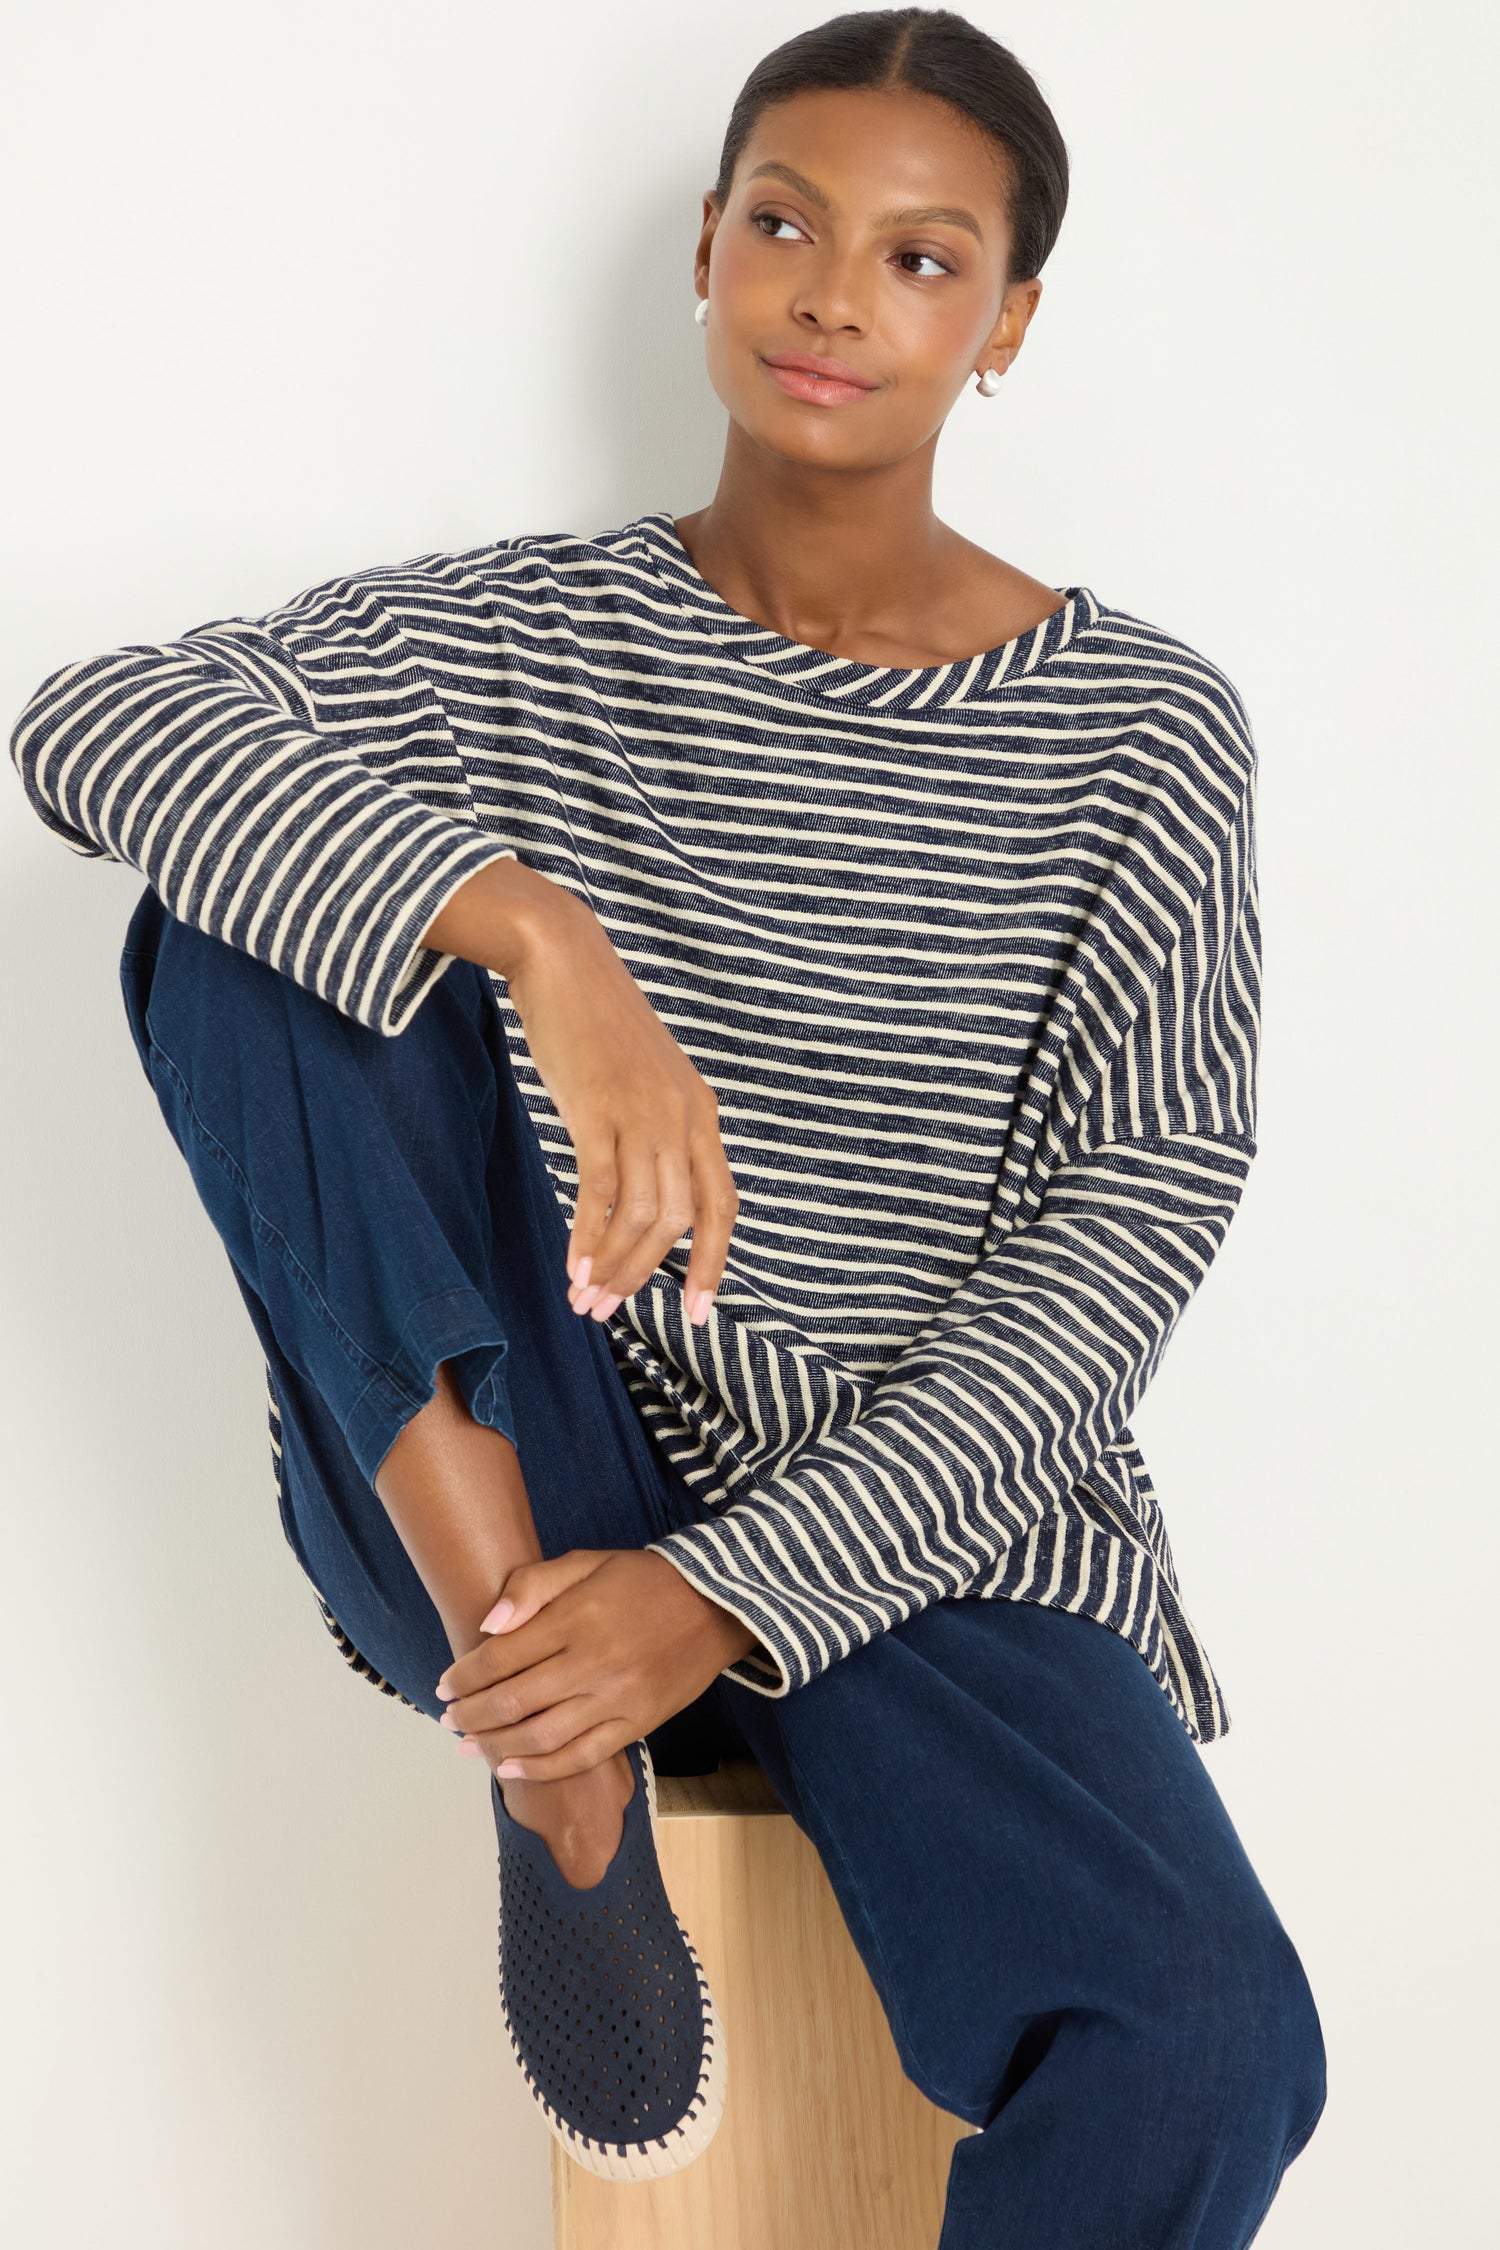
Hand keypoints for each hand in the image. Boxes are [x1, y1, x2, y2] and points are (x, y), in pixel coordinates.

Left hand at [433, 1546, 759, 1781]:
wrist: (716, 1606)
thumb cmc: (643, 1580)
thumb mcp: (588, 1562)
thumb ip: (534, 1585)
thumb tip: (488, 1624)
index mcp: (576, 1618)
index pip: (501, 1656)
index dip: (464, 1675)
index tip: (444, 1684)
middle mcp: (592, 1663)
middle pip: (513, 1701)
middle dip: (470, 1714)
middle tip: (448, 1718)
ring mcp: (616, 1698)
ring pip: (541, 1736)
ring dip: (495, 1746)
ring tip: (469, 1746)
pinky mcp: (637, 1724)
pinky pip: (582, 1756)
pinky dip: (541, 1768)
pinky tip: (510, 1768)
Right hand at [498, 882, 740, 1327]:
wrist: (563, 957)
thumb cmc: (597, 1023)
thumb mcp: (645, 1080)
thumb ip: (656, 1130)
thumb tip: (644, 1194)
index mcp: (701, 1113)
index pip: (721, 1205)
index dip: (712, 1264)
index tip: (695, 1313)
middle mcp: (683, 1116)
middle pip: (678, 1221)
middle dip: (645, 1276)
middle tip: (608, 1312)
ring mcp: (643, 1112)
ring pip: (640, 1215)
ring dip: (613, 1266)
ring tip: (584, 1299)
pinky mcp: (598, 1107)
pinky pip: (599, 1191)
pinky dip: (587, 1237)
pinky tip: (572, 1266)